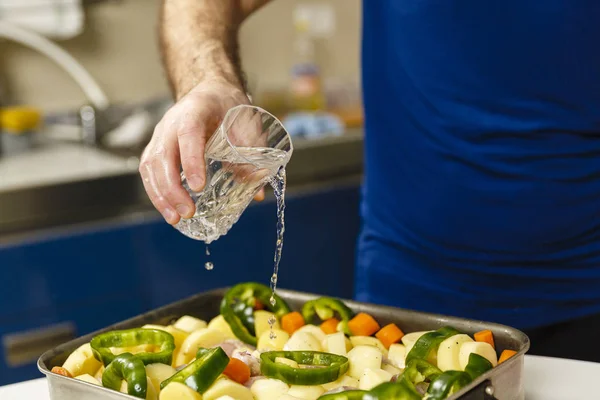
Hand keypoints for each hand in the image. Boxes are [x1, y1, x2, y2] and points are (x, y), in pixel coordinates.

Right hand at [139, 79, 263, 224]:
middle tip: (188, 212)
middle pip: (162, 155)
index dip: (191, 160)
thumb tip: (257, 194)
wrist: (211, 92)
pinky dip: (156, 193)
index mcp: (196, 110)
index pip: (188, 134)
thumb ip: (250, 156)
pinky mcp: (156, 147)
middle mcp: (171, 122)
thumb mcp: (245, 124)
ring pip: (150, 166)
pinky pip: (148, 171)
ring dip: (160, 195)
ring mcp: (160, 135)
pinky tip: (169, 211)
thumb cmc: (229, 107)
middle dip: (172, 188)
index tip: (199, 186)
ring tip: (175, 218)